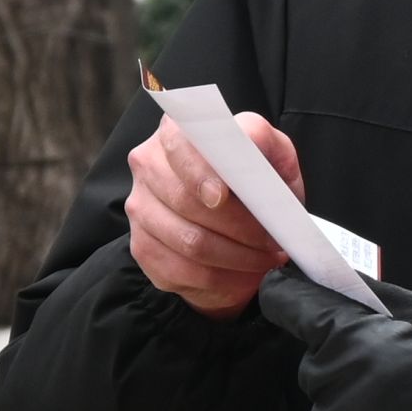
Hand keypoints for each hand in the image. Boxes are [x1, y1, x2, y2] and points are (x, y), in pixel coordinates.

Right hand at [126, 110, 304, 314]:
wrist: (236, 220)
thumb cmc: (253, 181)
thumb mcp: (271, 155)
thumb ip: (265, 146)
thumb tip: (254, 156)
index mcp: (177, 132)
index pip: (180, 146)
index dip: (199, 173)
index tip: (222, 196)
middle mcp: (149, 163)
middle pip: (184, 200)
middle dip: (237, 226)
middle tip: (271, 239)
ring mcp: (140, 206)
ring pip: (188, 241)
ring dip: (236, 256)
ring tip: (264, 258)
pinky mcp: (142, 246)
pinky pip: (181, 270)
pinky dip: (220, 278)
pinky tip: (242, 274)